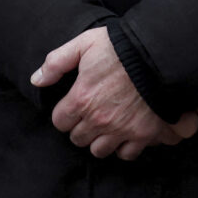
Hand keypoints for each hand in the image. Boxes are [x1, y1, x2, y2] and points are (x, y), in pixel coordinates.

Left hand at [32, 26, 197, 159]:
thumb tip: (37, 80)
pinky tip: (126, 133)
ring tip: (108, 125)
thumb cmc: (121, 46)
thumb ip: (57, 62)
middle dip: (82, 127)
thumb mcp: (84, 43)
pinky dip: (125, 146)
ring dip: (101, 139)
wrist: (160, 53)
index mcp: (81, 99)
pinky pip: (127, 154)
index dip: (66, 113)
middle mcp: (98, 120)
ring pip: (99, 150)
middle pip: (79, 139)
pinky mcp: (144, 134)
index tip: (74, 105)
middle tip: (92, 113)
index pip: (60, 122)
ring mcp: (121, 129)